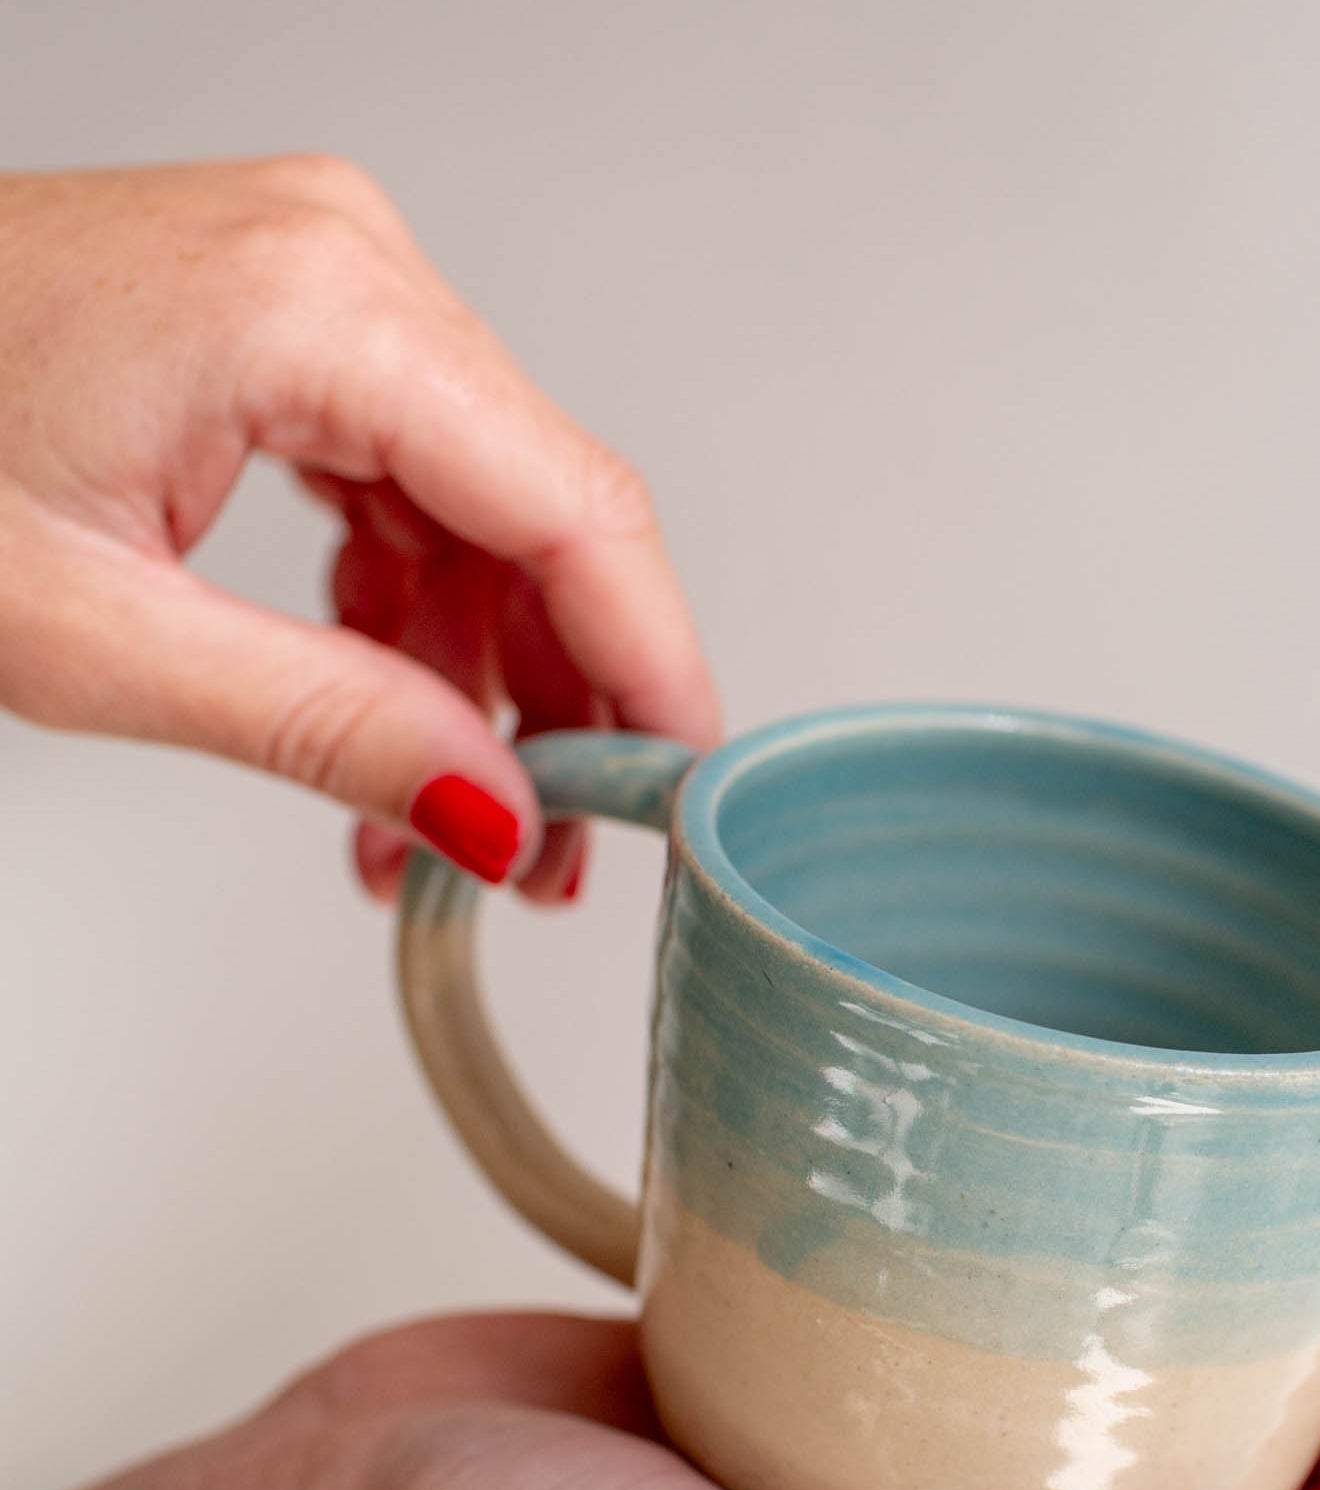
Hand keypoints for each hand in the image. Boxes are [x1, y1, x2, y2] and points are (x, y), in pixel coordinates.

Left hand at [0, 157, 719, 901]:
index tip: (678, 788)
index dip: (650, 666)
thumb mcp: (95, 635)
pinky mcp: (298, 323)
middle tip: (550, 849)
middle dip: (562, 699)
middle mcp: (345, 265)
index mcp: (311, 308)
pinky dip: (417, 613)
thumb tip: (499, 810)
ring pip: (491, 513)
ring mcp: (326, 282)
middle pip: (548, 514)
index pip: (573, 509)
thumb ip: (329, 724)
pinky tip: (390, 716)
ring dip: (482, 675)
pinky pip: (420, 487)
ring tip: (442, 816)